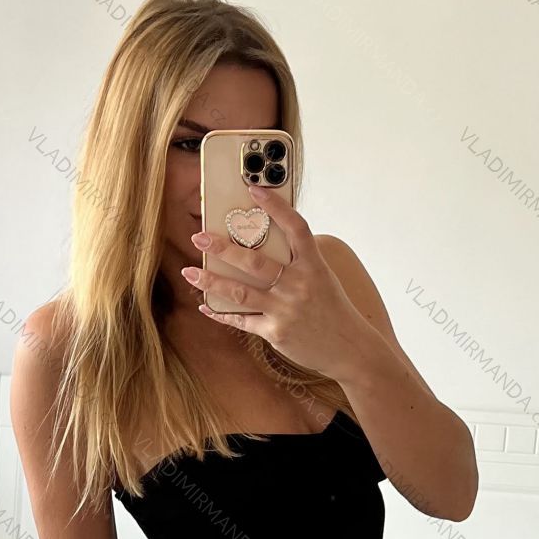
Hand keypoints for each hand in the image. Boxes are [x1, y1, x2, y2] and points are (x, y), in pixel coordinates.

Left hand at [182, 184, 369, 377]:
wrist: (349, 349)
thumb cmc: (333, 310)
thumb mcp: (322, 278)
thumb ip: (298, 262)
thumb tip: (265, 246)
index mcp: (313, 265)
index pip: (295, 227)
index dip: (275, 206)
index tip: (253, 189)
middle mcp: (298, 284)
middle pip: (255, 261)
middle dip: (223, 247)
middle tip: (199, 237)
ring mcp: (286, 309)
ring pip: (240, 292)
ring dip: (211, 280)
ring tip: (189, 271)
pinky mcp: (276, 332)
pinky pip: (242, 320)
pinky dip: (221, 313)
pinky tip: (205, 305)